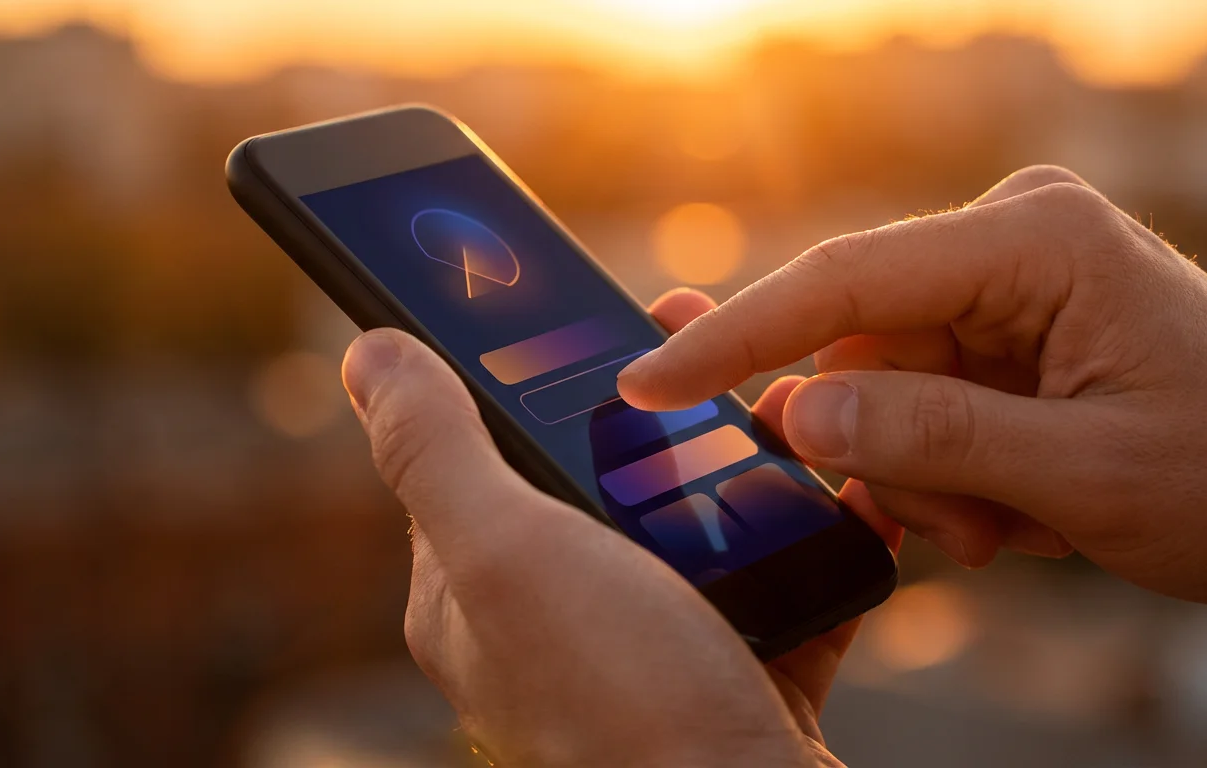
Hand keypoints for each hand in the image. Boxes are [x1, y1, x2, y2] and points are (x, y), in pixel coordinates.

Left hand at [342, 289, 901, 767]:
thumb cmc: (627, 702)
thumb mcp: (510, 554)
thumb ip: (437, 453)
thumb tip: (368, 353)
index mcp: (478, 592)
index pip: (479, 453)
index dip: (519, 377)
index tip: (576, 313)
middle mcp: (555, 622)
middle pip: (597, 477)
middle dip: (651, 411)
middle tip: (706, 353)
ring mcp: (648, 649)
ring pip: (692, 521)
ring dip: (738, 462)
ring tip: (780, 410)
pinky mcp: (735, 671)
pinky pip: (774, 579)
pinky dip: (806, 536)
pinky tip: (838, 495)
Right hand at [619, 166, 1206, 619]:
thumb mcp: (1084, 476)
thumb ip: (932, 439)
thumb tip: (792, 412)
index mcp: (1034, 239)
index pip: (843, 283)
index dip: (735, 339)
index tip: (646, 382)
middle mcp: (1009, 241)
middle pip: (860, 350)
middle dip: (888, 454)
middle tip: (967, 529)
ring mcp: (1004, 286)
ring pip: (882, 392)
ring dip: (927, 478)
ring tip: (1017, 526)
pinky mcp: (1003, 331)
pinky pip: (918, 406)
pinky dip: (947, 476)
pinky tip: (1019, 511)